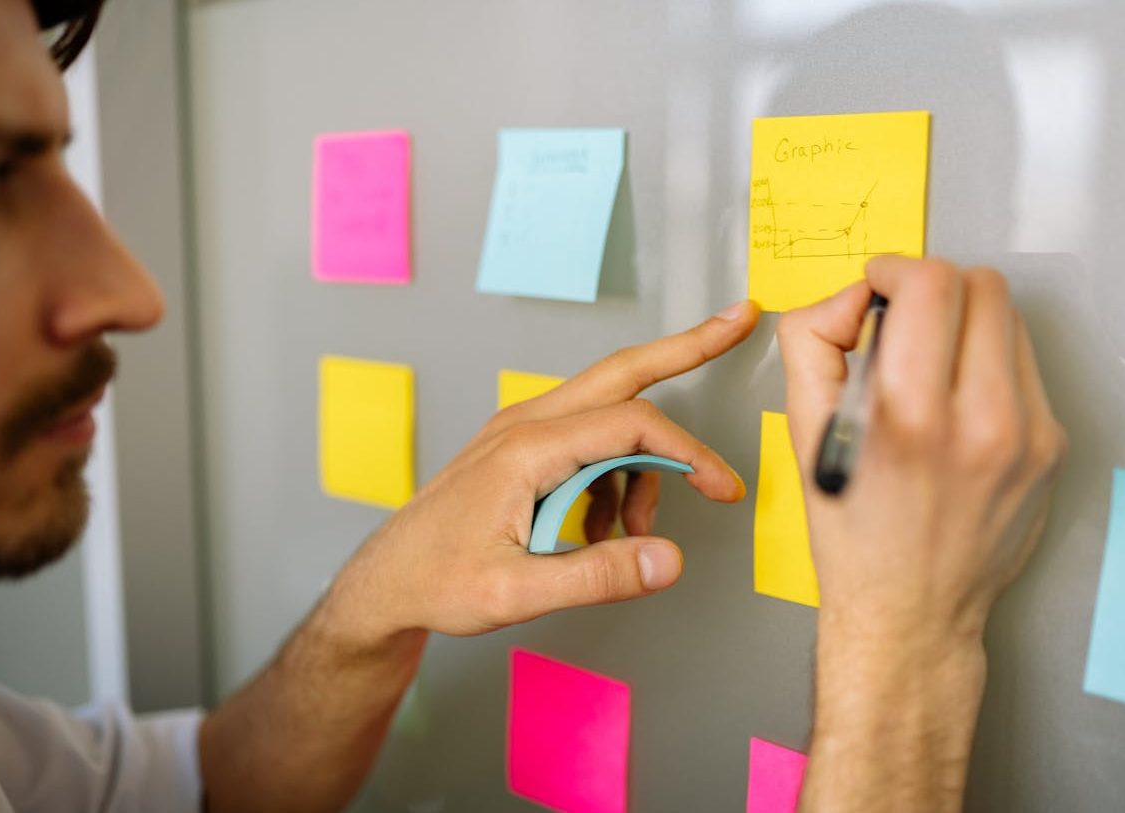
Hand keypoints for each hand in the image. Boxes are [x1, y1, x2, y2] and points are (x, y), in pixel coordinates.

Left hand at [324, 300, 759, 640]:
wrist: (387, 579)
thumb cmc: (438, 581)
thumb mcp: (516, 593)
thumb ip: (597, 576)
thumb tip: (670, 560)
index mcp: (526, 450)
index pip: (630, 425)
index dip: (688, 453)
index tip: (723, 488)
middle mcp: (525, 424)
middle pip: (621, 372)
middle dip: (684, 347)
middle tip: (737, 320)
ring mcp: (520, 430)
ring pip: (608, 413)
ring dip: (642, 463)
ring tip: (632, 536)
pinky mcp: (519, 446)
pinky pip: (586, 442)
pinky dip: (612, 478)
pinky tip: (600, 532)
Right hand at [778, 257, 1065, 647]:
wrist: (909, 613)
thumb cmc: (852, 533)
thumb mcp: (803, 434)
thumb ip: (812, 343)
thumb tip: (851, 299)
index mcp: (910, 417)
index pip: (931, 284)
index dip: (895, 268)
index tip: (877, 286)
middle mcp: (981, 422)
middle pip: (982, 286)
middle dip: (933, 286)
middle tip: (902, 317)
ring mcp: (1028, 436)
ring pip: (1010, 319)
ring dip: (964, 319)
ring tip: (928, 361)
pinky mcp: (1051, 447)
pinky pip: (1024, 366)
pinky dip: (987, 362)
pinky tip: (956, 399)